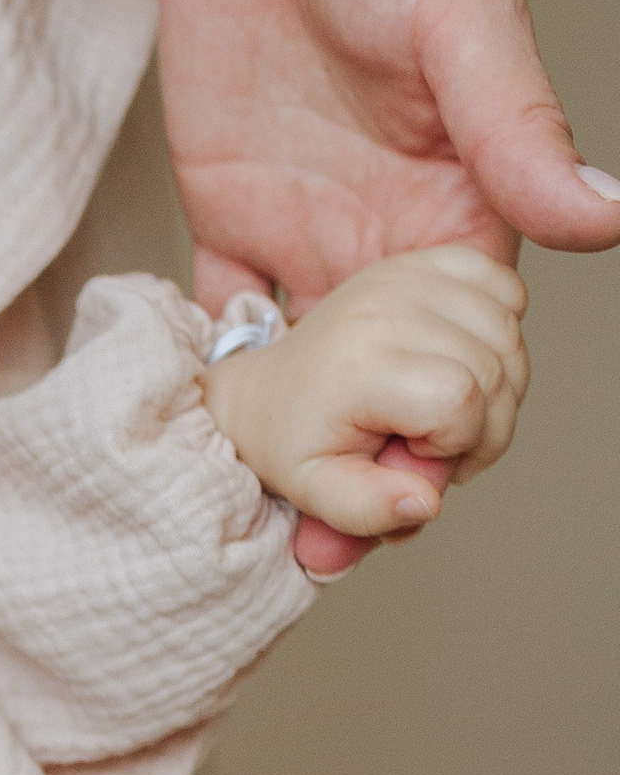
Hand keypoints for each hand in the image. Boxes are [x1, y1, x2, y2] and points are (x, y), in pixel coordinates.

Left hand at [160, 0, 617, 575]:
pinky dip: (203, 385)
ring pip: (302, 376)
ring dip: (281, 454)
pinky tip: (183, 449)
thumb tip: (602, 215)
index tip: (418, 497)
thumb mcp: (460, 16)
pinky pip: (214, 322)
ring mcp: (304, 229)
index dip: (453, 430)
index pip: (471, 351)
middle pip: (384, 389)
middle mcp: (385, 236)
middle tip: (324, 556)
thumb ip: (516, 126)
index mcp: (460, 206)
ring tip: (255, 536)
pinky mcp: (223, 207)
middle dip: (364, 474)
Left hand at [201, 246, 527, 543]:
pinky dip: (501, 327)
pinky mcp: (423, 262)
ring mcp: (407, 277)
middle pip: (496, 370)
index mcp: (359, 364)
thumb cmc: (294, 443)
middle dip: (485, 426)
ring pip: (509, 334)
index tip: (415, 456)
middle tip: (435, 445)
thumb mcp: (318, 493)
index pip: (461, 401)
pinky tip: (461, 358)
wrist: (267, 393)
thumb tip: (426, 504)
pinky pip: (504, 286)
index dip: (458, 445)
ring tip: (447, 409)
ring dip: (498, 384)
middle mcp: (386, 308)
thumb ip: (369, 511)